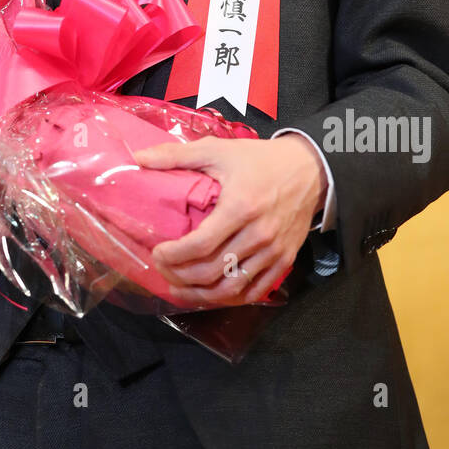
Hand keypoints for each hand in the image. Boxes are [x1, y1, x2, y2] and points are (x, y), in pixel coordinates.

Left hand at [132, 133, 326, 306]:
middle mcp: (259, 234)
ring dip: (200, 295)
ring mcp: (274, 251)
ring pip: (231, 288)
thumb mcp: (218, 150)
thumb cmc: (260, 159)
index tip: (156, 252)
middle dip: (179, 276)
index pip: (200, 245)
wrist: (310, 169)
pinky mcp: (284, 260)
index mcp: (240, 207)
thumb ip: (177, 155)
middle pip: (212, 271)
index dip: (173, 255)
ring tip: (178, 289)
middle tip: (162, 269)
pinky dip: (229, 298)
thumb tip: (139, 159)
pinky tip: (210, 294)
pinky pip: (254, 291)